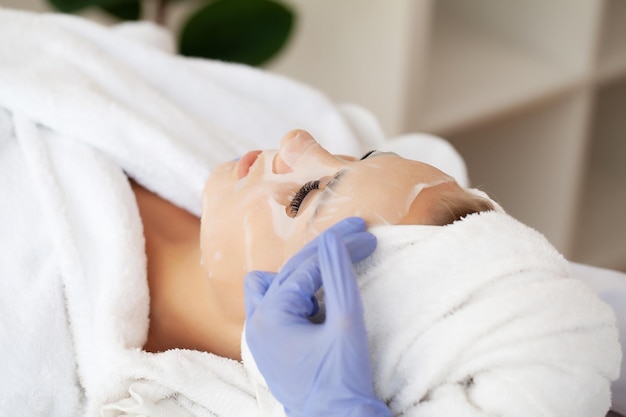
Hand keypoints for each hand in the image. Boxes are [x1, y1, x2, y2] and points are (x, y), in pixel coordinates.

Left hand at [244, 217, 391, 416]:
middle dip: (327, 251)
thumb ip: (338, 277)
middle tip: (359, 234)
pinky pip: (277, 304)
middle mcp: (257, 321)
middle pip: (293, 269)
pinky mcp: (270, 344)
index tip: (369, 234)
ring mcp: (260, 334)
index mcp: (270, 316)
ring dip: (305, 271)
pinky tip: (319, 292)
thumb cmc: (342, 380)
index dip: (341, 246)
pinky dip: (298, 292)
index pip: (309, 267)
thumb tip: (333, 239)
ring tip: (335, 263)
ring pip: (276, 282)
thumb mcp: (345, 324)